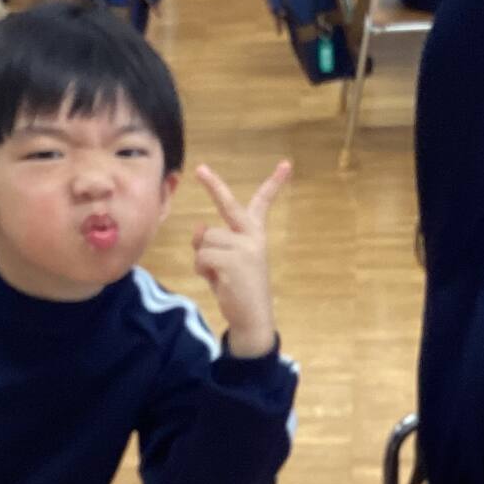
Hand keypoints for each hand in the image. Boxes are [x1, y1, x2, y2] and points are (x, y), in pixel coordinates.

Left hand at [192, 160, 290, 359]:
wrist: (252, 319)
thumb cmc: (239, 289)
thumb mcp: (225, 262)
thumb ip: (213, 242)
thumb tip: (198, 227)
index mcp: (256, 235)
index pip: (263, 204)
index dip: (274, 183)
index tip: (285, 164)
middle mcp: (253, 237)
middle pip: (229, 205)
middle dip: (214, 185)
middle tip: (201, 168)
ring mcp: (244, 247)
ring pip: (205, 238)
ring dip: (203, 258)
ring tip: (218, 275)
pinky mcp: (233, 261)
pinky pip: (202, 255)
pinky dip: (201, 269)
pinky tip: (216, 281)